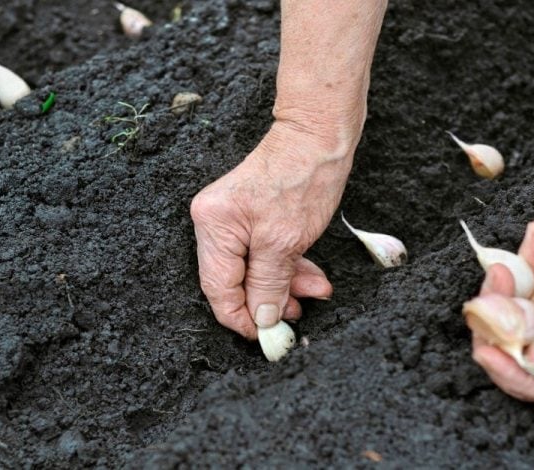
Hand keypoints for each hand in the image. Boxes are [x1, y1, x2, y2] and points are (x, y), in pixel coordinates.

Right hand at [190, 121, 355, 338]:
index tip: (267, 337)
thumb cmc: (303, 177)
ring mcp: (232, 218)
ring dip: (285, 285)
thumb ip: (269, 284)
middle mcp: (214, 223)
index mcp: (213, 226)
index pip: (218, 289)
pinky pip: (263, 253)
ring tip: (315, 292)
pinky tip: (311, 276)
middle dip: (269, 300)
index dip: (242, 319)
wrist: (319, 134)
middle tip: (298, 315)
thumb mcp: (286, 242)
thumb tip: (262, 319)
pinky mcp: (251, 216)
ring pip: (253, 269)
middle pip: (235, 281)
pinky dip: (286, 267)